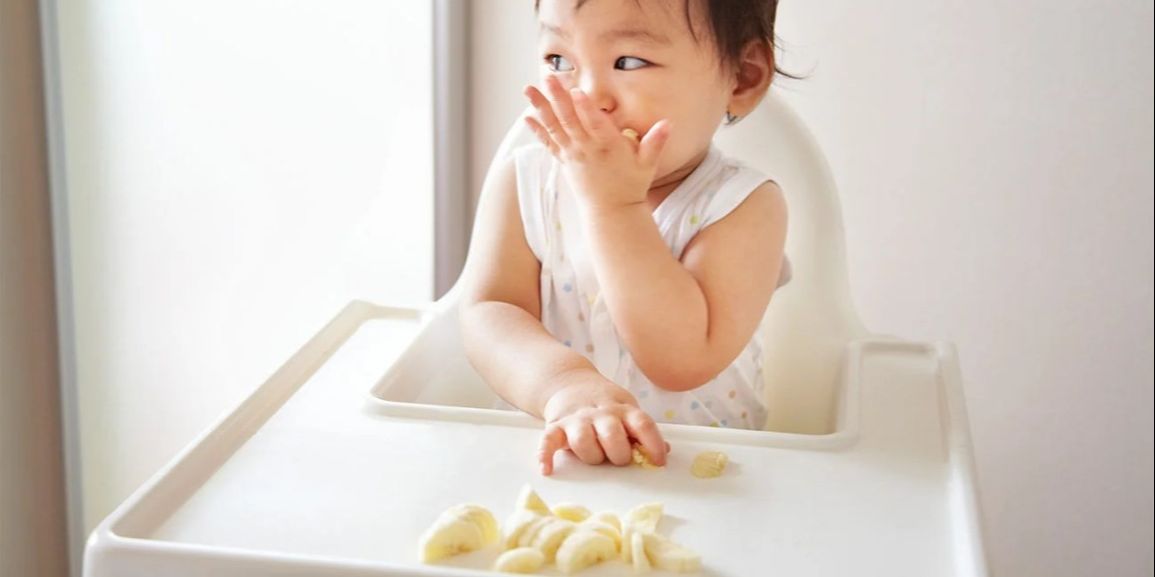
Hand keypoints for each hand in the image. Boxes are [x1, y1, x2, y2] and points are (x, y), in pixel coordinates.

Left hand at [523, 76, 672, 212]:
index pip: (596, 124)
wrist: (612, 212)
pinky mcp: (565, 161)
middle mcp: (587, 149)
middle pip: (570, 120)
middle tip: (549, 78)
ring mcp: (573, 155)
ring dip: (541, 107)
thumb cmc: (631, 185)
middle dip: (558, 98)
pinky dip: (537, 130)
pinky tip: (526, 116)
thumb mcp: (647, 165)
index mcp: (608, 146)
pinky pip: (548, 143)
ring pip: (555, 127)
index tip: (577, 91)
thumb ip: (655, 142)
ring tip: (529, 89)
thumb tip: (668, 123)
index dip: (586, 108)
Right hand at [538, 368, 668, 475]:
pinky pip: (548, 441)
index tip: (659, 461)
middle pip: (613, 436)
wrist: (569, 382)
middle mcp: (601, 414)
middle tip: (618, 458)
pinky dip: (545, 456)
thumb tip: (664, 450)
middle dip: (619, 455)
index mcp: (623, 409)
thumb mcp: (627, 409)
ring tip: (594, 456)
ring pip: (583, 441)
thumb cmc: (604, 403)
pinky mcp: (555, 426)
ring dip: (590, 455)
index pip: (643, 424)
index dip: (653, 444)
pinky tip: (547, 469)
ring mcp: (577, 419)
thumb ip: (641, 430)